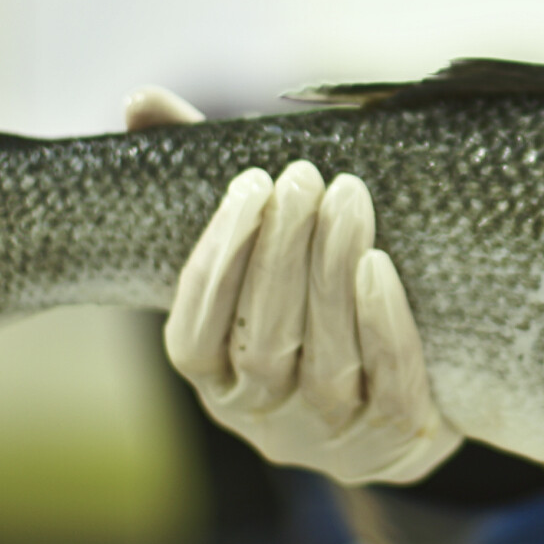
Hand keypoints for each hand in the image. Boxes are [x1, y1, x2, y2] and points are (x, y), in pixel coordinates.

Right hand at [126, 87, 460, 485]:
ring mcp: (328, 436)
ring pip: (325, 361)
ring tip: (348, 195)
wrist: (404, 403)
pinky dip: (381, 326)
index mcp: (213, 379)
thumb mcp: (264, 254)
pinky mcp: (393, 441)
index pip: (193, 332)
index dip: (219, 259)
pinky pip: (386, 386)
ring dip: (332, 272)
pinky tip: (379, 264)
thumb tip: (138, 103)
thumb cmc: (313, 304)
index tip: (249, 183)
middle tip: (302, 175)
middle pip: (263, 339)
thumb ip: (211, 186)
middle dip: (280, 252)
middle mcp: (261, 418)